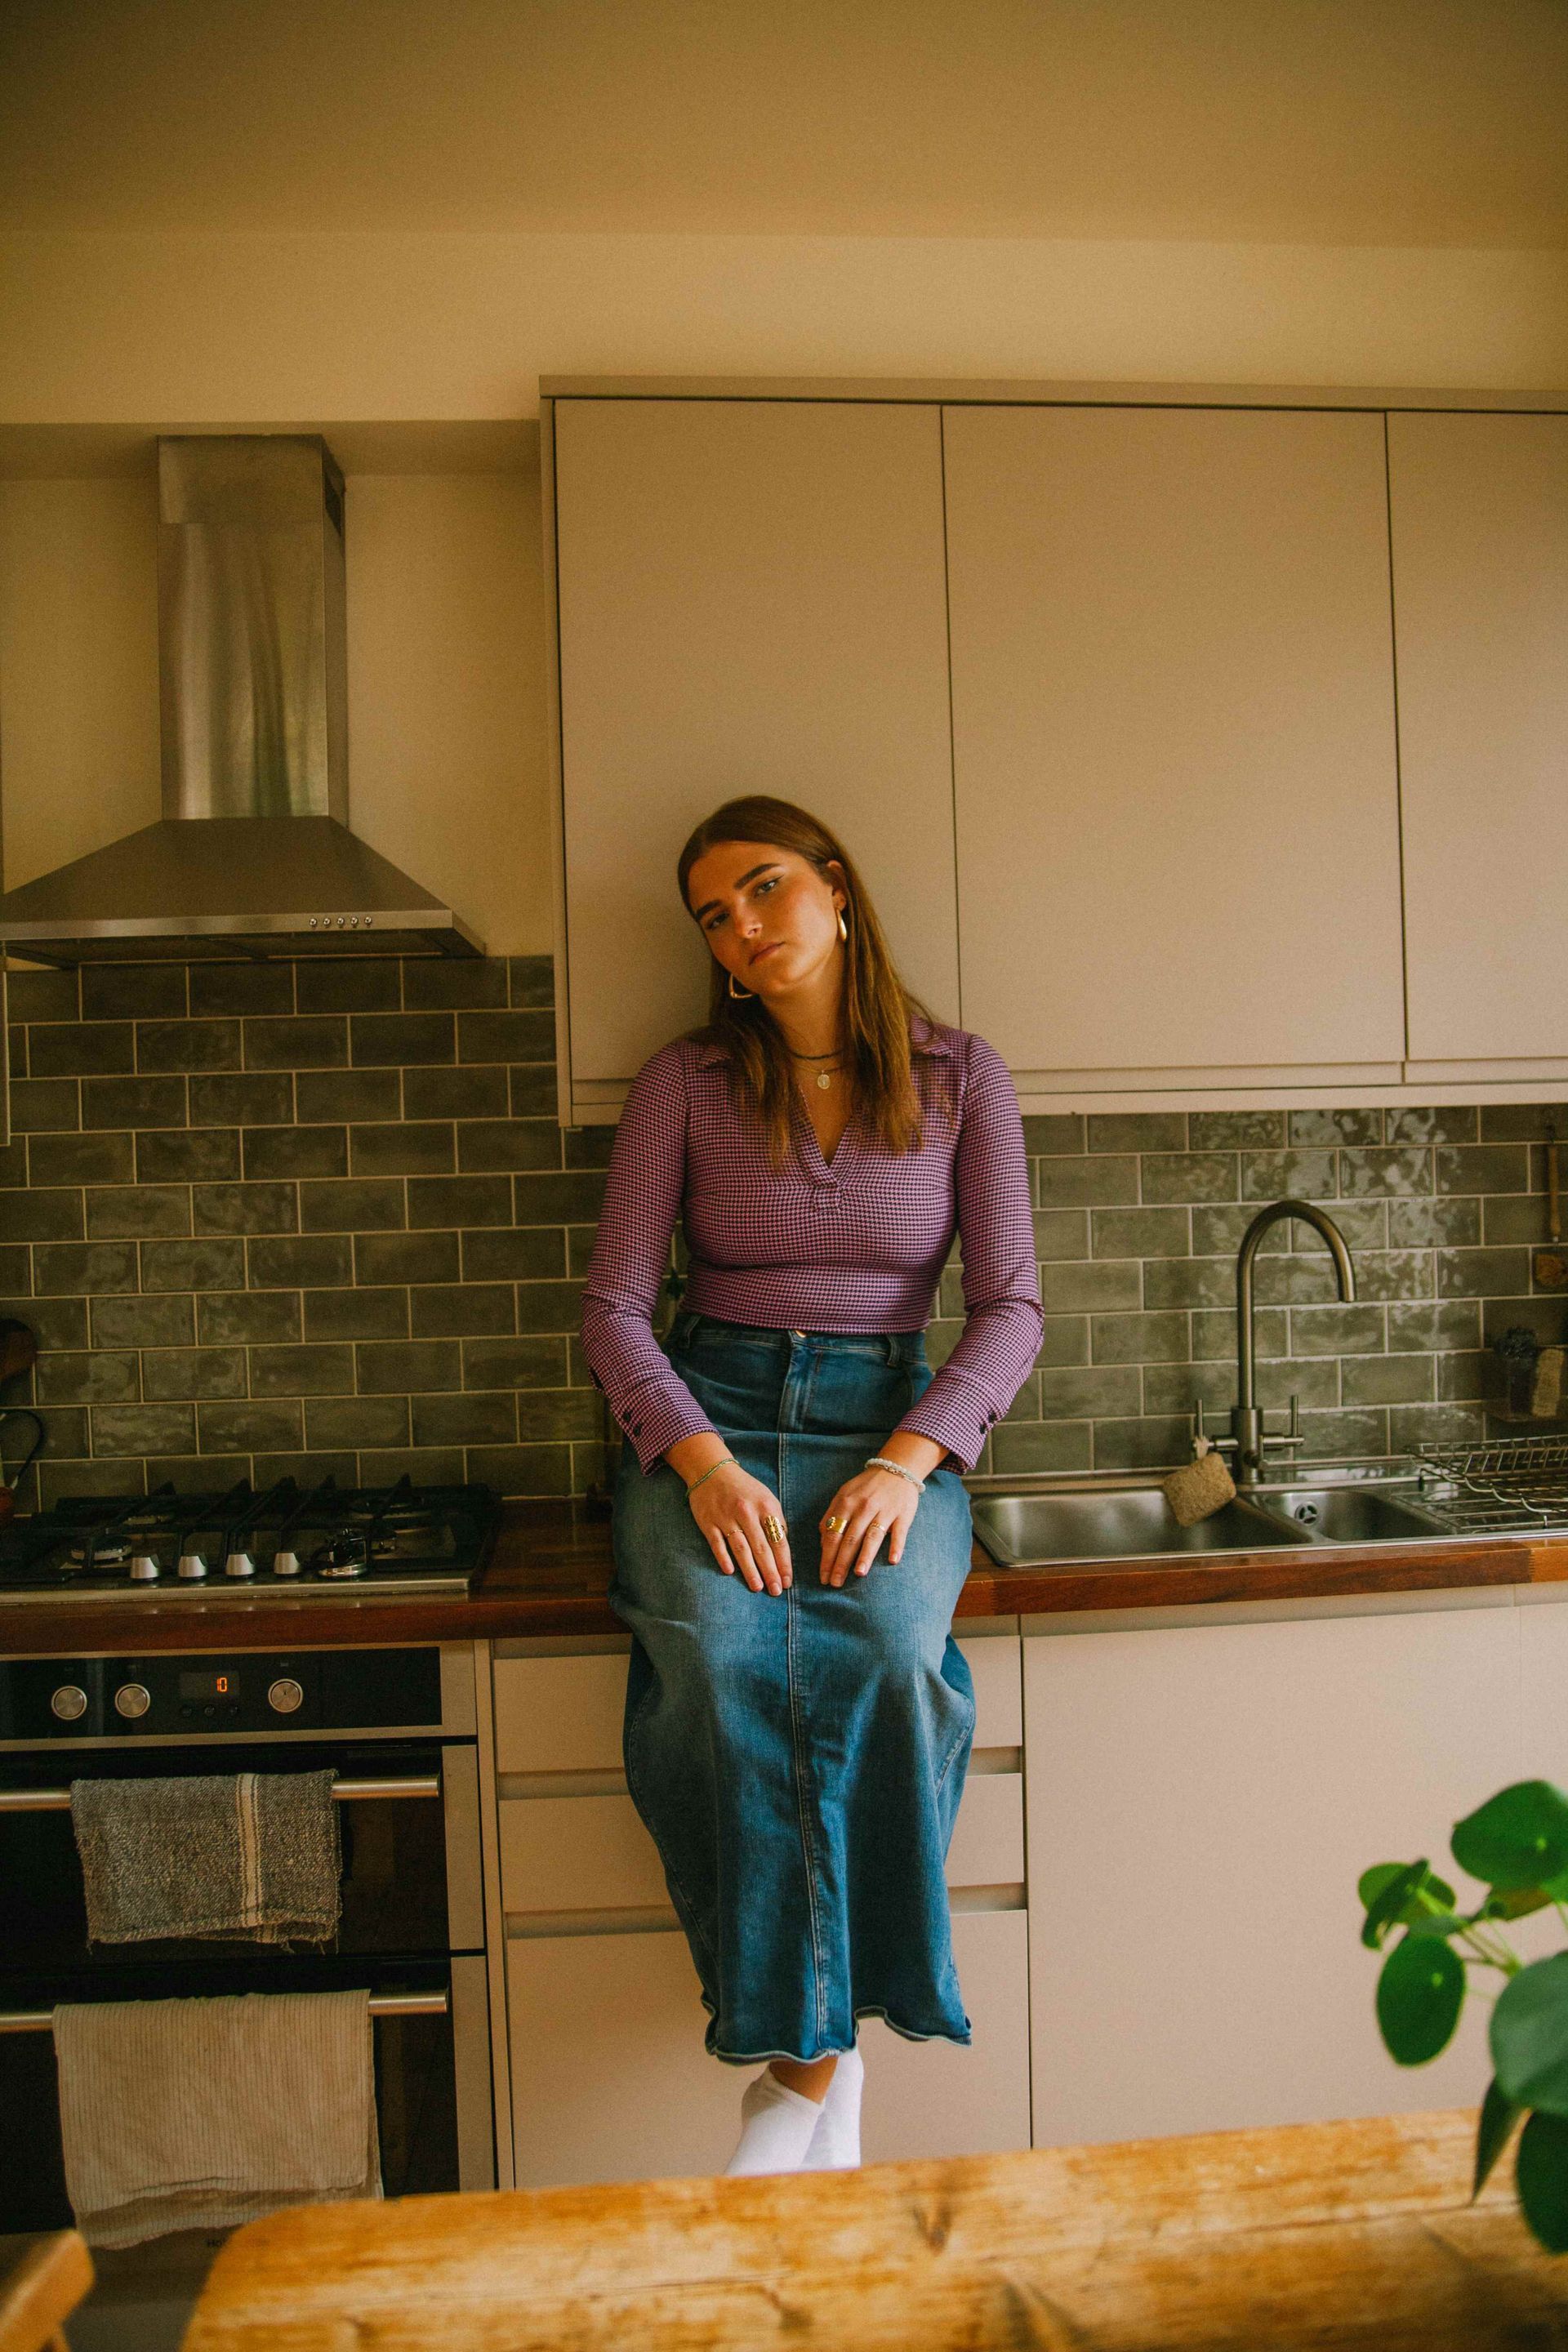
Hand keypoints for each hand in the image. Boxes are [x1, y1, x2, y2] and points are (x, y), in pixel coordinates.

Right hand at [685, 1462, 792, 1595]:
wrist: (713, 1471)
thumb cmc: (744, 1489)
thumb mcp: (766, 1498)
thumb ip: (776, 1521)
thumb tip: (783, 1548)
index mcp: (765, 1506)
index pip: (778, 1540)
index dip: (784, 1563)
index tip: (788, 1581)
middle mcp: (746, 1512)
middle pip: (761, 1547)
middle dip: (770, 1571)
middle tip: (776, 1591)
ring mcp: (726, 1517)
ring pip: (740, 1548)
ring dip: (750, 1570)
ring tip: (757, 1587)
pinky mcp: (708, 1521)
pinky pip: (717, 1543)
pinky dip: (723, 1557)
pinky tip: (730, 1572)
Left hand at [818, 1467, 920, 1587]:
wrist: (895, 1469)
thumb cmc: (865, 1488)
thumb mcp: (843, 1495)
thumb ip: (830, 1516)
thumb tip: (822, 1542)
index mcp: (846, 1503)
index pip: (833, 1534)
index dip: (827, 1557)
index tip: (823, 1576)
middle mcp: (864, 1507)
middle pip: (850, 1538)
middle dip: (841, 1563)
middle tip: (835, 1583)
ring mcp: (884, 1510)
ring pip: (872, 1536)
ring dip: (865, 1555)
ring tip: (859, 1574)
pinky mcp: (903, 1514)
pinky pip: (899, 1532)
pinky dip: (896, 1545)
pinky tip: (892, 1560)